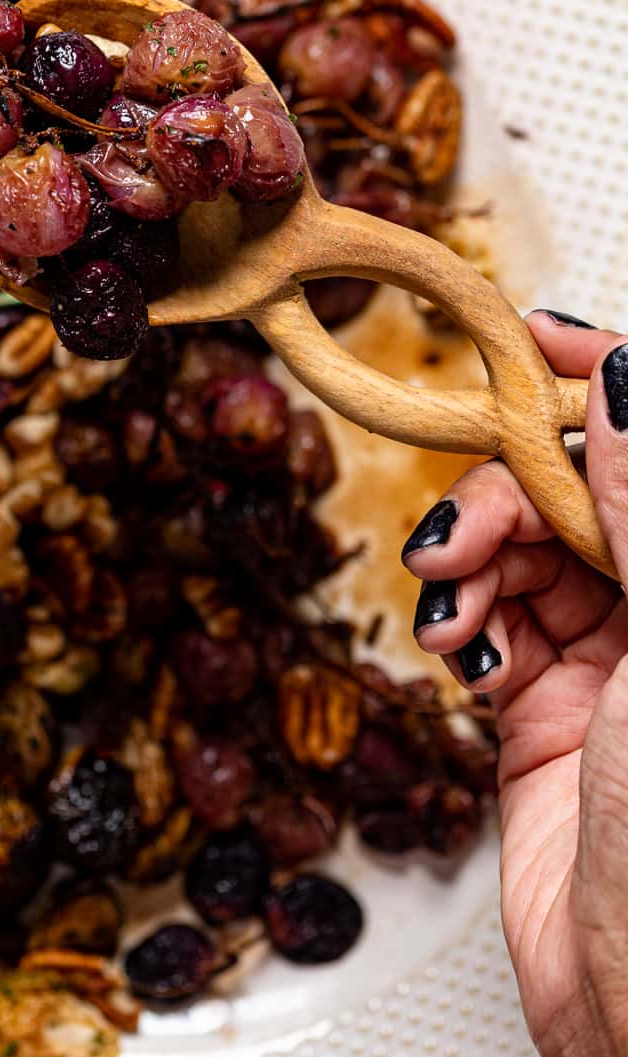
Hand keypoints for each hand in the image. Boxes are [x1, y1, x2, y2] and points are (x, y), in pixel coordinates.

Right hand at [402, 312, 627, 1056]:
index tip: (529, 341)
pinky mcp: (547, 716)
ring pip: (527, 551)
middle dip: (514, 481)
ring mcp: (618, 668)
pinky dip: (456, 613)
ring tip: (446, 584)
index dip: (602, 387)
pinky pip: (488, 623)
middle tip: (467, 509)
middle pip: (586, 492)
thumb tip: (625, 388)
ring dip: (472, 549)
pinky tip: (448, 636)